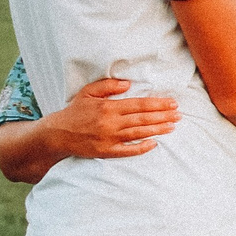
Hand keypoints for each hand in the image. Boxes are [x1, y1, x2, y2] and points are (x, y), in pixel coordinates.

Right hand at [43, 77, 179, 158]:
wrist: (56, 134)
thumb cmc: (74, 112)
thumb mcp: (87, 93)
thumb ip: (107, 86)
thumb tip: (128, 84)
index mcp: (108, 107)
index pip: (138, 105)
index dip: (157, 104)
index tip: (172, 103)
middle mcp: (110, 123)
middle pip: (142, 119)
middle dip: (163, 116)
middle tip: (179, 114)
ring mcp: (109, 138)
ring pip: (139, 133)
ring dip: (158, 130)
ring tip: (173, 126)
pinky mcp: (106, 151)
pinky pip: (128, 150)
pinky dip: (142, 148)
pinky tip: (154, 143)